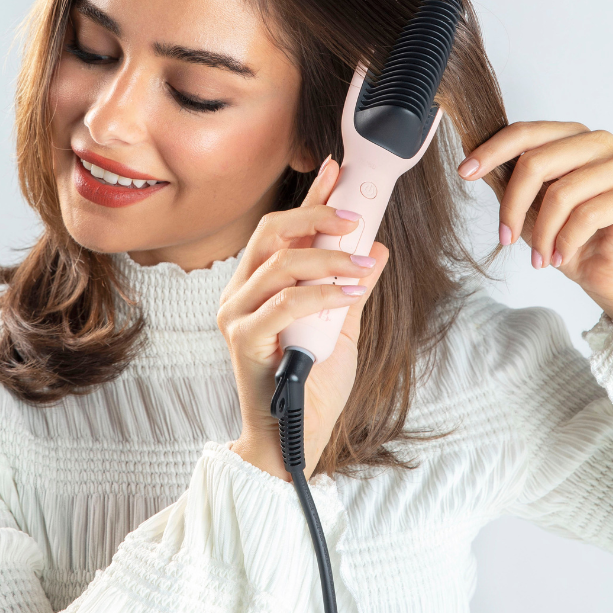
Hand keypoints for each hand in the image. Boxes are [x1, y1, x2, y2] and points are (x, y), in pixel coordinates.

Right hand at [217, 158, 389, 480]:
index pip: (280, 231)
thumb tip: (375, 248)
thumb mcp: (340, 328)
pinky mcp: (242, 340)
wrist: (293, 440)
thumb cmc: (311, 386)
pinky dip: (321, 293)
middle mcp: (239, 295)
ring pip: (280, 264)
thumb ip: (351, 288)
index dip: (309, 199)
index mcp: (257, 287)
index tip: (336, 172)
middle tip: (353, 217)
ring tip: (362, 266)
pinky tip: (348, 293)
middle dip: (315, 216)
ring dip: (328, 258)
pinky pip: (285, 302)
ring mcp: (236, 316)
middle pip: (271, 233)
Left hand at [457, 121, 612, 326]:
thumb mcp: (527, 206)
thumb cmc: (565, 235)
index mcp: (571, 137)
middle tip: (504, 238)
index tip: (464, 172)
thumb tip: (471, 163)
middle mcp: (599, 143)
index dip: (492, 151)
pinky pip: (587, 215)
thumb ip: (507, 180)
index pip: (526, 132)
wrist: (605, 272)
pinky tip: (559, 256)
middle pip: (537, 162)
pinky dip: (565, 241)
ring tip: (538, 257)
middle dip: (512, 206)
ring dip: (541, 233)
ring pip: (561, 193)